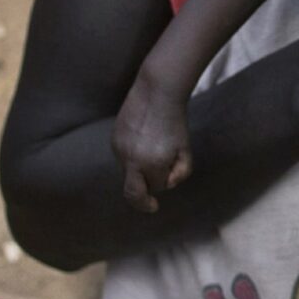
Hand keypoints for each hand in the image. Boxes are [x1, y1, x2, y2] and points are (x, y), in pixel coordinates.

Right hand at [109, 78, 192, 213]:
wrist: (156, 92)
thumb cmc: (175, 121)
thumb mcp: (185, 148)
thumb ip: (182, 172)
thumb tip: (167, 185)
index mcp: (152, 164)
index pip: (156, 187)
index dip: (164, 182)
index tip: (165, 188)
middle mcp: (132, 160)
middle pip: (132, 193)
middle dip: (141, 202)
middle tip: (150, 206)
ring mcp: (120, 150)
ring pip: (129, 172)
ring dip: (140, 169)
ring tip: (153, 147)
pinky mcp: (113, 140)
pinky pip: (123, 157)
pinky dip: (133, 156)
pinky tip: (143, 140)